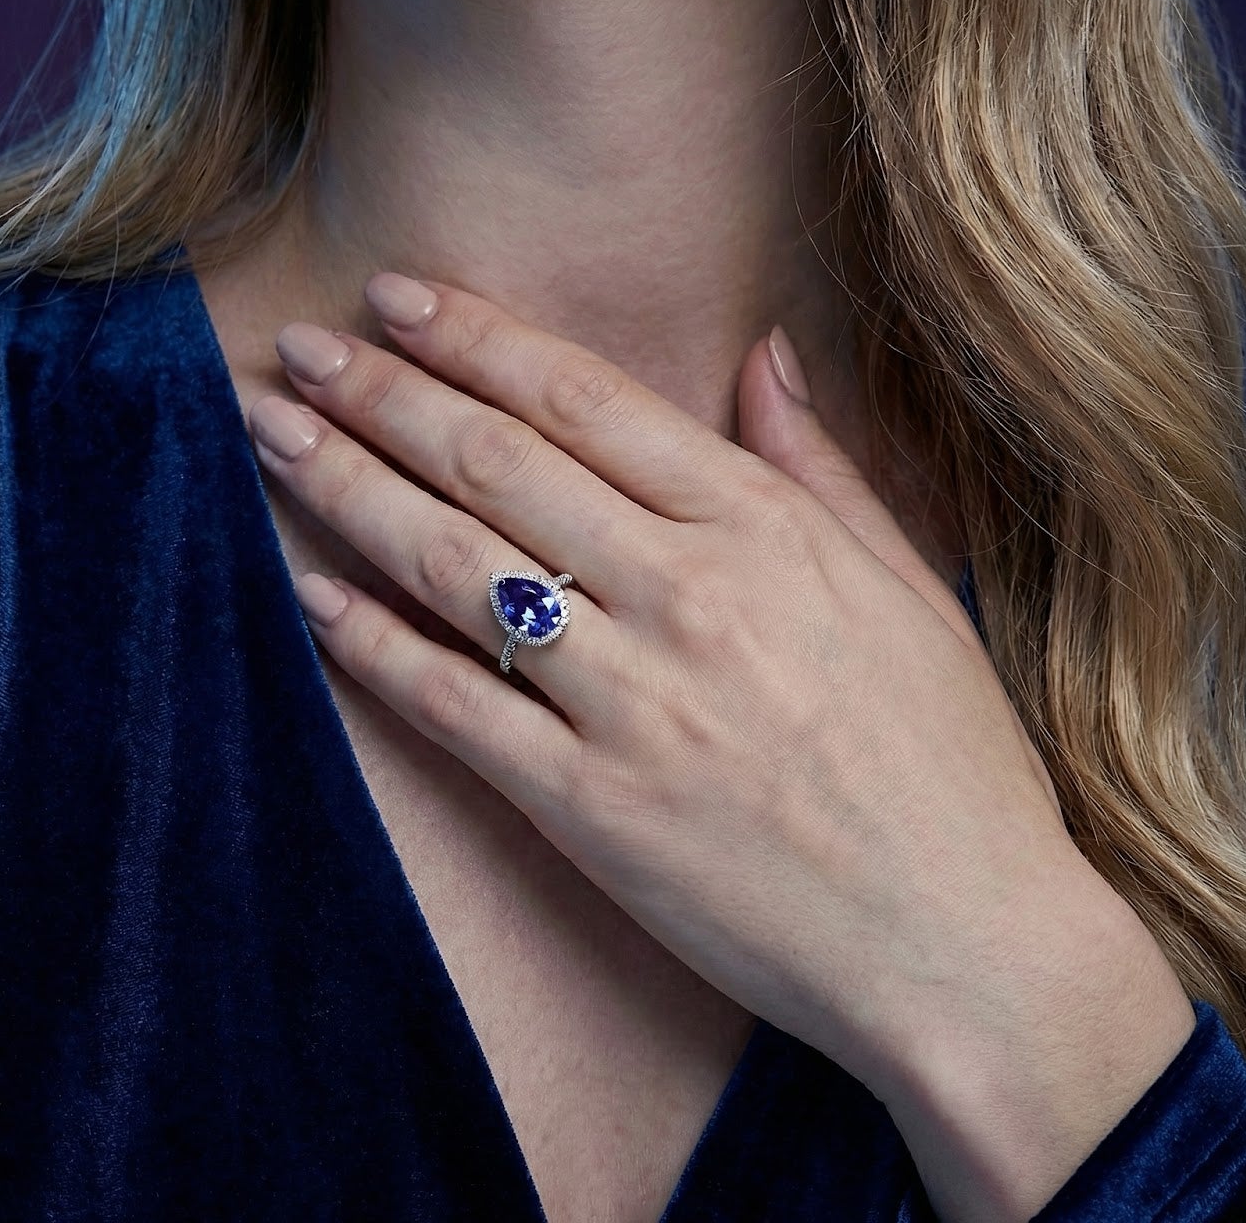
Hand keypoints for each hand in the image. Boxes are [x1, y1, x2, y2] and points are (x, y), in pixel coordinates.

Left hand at [245, 270, 1084, 1099]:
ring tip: (275, 434)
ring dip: (351, 490)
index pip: (586, 401)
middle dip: (384, 392)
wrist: (970, 950)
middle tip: (301, 346)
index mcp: (766, 530)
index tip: (397, 296)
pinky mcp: (594, 809)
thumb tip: (764, 350)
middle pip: (498, 463)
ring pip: (456, 567)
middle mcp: (689, 596)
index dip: (475, 338)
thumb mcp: (911, 587)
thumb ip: (820, 464)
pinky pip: (458, 709)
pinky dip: (374, 649)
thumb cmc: (952, 764)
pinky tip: (311, 597)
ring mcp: (635, 704)